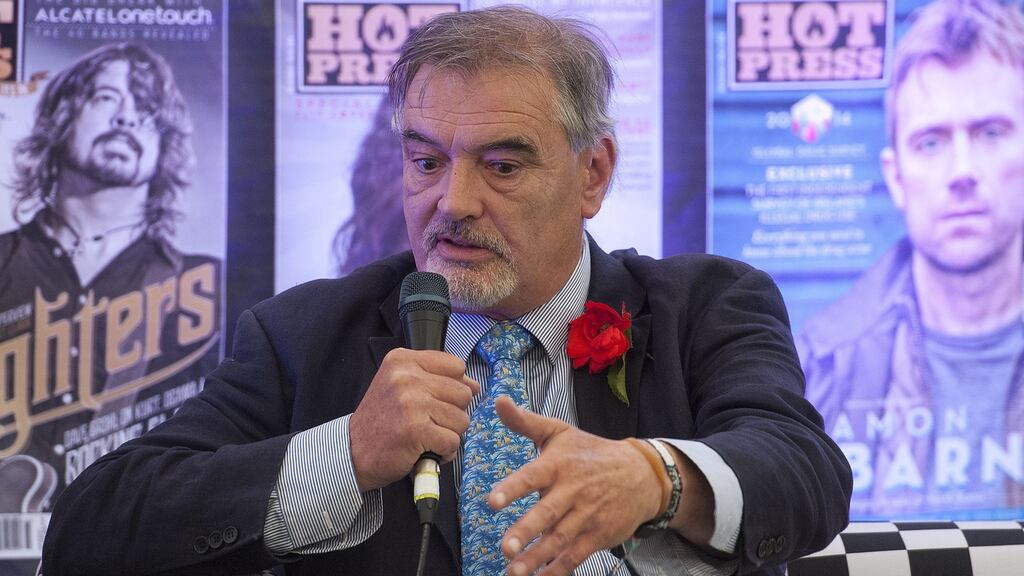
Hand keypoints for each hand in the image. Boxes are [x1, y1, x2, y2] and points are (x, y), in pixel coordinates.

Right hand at [349, 348, 479, 490]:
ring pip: (461, 419)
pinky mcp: (415, 430)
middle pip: (463, 393)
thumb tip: (475, 385)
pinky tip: (427, 451)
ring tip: (426, 437)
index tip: (436, 400)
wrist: (353, 452)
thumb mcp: (402, 387)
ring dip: (449, 434)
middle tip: (428, 423)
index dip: (454, 387)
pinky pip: (452, 441)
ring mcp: (411, 403)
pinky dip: (444, 451)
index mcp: (403, 360)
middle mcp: (406, 377)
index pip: (456, 366)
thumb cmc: (383, 420)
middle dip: (452, 413)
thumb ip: (438, 380)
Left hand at [489, 396, 662, 575]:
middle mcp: (572, 491)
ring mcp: (586, 516)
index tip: (493, 501)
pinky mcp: (598, 536)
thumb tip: (498, 400)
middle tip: (505, 547)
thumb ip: (525, 422)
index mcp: (558, 465)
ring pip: (559, 540)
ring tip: (514, 572)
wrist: (642, 474)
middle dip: (526, 531)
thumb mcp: (560, 432)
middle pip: (547, 513)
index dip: (513, 488)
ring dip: (536, 558)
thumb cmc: (592, 452)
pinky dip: (558, 570)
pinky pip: (575, 556)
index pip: (532, 476)